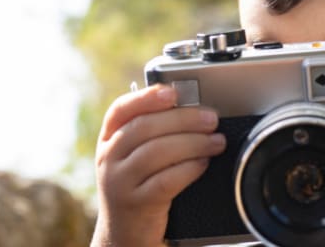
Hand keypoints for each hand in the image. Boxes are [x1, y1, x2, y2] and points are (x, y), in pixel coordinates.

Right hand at [91, 84, 225, 246]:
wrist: (124, 235)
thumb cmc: (137, 189)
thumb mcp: (133, 159)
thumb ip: (151, 135)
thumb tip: (191, 110)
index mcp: (108, 141)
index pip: (121, 110)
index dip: (146, 97)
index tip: (173, 92)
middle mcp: (108, 159)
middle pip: (144, 128)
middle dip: (183, 119)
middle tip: (211, 119)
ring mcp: (119, 183)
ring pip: (156, 152)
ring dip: (192, 143)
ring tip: (216, 142)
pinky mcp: (136, 205)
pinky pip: (165, 181)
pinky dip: (189, 168)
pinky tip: (203, 164)